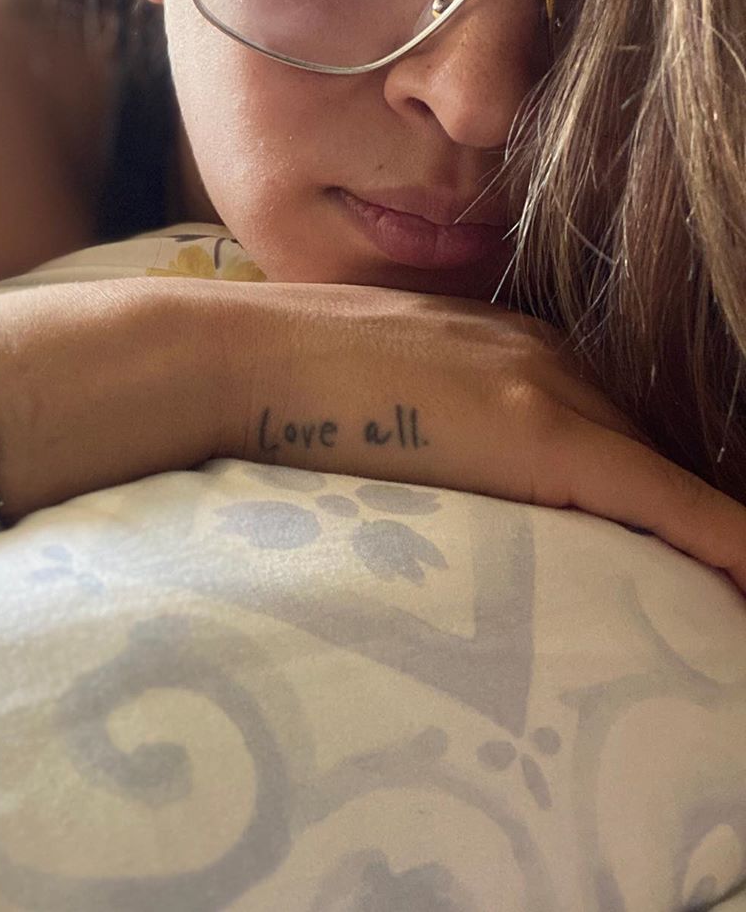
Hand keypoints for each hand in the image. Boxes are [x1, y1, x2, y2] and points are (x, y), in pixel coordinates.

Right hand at [203, 280, 745, 595]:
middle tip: (690, 586)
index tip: (666, 536)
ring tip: (717, 593)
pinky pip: (666, 502)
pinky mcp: (542, 435)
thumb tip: (434, 466)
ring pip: (658, 476)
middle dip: (669, 516)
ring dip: (692, 537)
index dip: (639, 487)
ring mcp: (546, 388)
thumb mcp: (374, 386)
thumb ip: (427, 412)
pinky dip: (724, 541)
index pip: (600, 421)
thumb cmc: (279, 380)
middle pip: (637, 447)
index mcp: (503, 342)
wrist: (238, 358)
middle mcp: (542, 354)